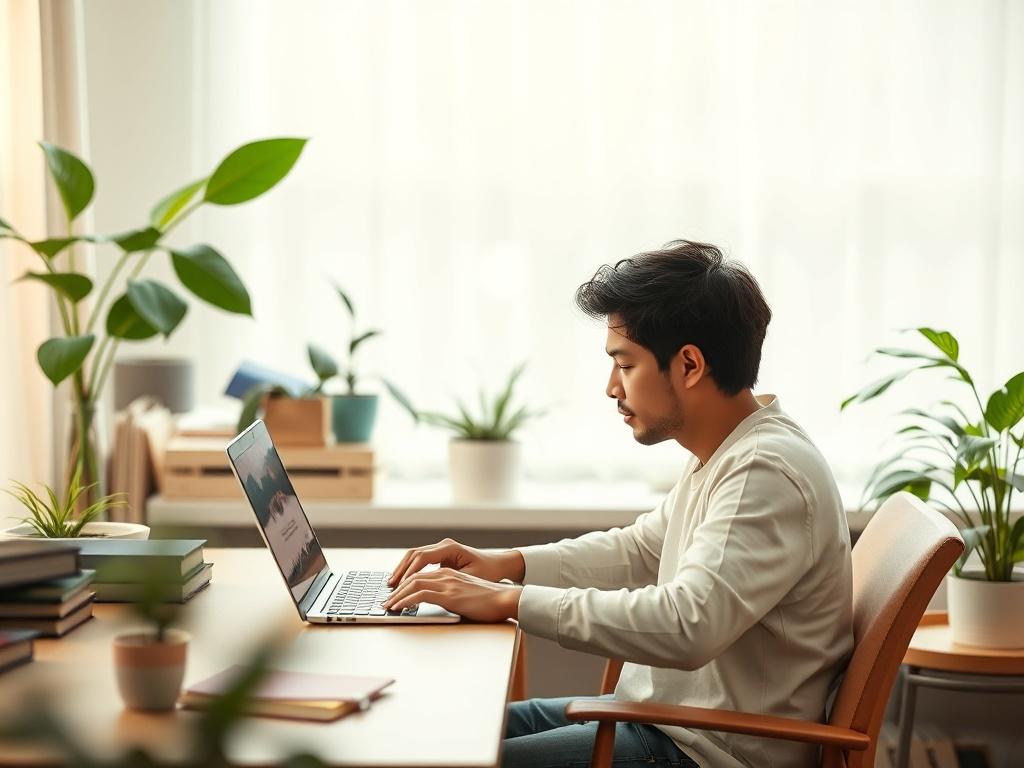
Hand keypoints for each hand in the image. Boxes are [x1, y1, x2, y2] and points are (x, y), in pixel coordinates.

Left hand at [382, 568, 522, 622]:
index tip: (395, 595)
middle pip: (413, 578)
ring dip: (397, 596)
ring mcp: (447, 584)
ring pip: (413, 585)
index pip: (421, 576)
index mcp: (450, 573)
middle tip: (386, 601)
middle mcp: (446, 574)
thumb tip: (441, 603)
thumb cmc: (490, 600)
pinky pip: (420, 596)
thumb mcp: (467, 593)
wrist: (506, 599)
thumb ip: (453, 594)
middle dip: (396, 590)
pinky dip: (405, 601)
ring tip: (387, 606)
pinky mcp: (449, 595)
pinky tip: (398, 608)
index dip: (405, 584)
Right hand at [387, 538, 524, 586]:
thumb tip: (429, 587)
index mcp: (449, 548)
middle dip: (400, 570)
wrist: (499, 565)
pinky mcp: (441, 555)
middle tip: (390, 586)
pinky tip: (403, 581)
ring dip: (403, 569)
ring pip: (415, 556)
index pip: (421, 558)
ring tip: (392, 584)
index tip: (400, 586)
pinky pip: (420, 561)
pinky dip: (410, 570)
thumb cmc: (488, 572)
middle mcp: (443, 545)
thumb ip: (449, 580)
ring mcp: (441, 549)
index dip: (409, 573)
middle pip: (414, 555)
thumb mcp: (469, 578)